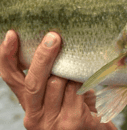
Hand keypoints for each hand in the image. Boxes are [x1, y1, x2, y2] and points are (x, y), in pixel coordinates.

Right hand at [0, 30, 116, 129]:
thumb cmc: (79, 106)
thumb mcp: (60, 92)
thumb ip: (52, 75)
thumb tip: (53, 39)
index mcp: (30, 103)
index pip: (12, 78)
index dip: (8, 56)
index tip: (11, 34)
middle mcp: (35, 115)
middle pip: (33, 82)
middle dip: (42, 57)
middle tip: (53, 37)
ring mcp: (52, 122)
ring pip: (56, 82)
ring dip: (70, 69)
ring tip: (81, 65)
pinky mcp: (72, 122)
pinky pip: (75, 89)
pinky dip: (82, 80)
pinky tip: (89, 80)